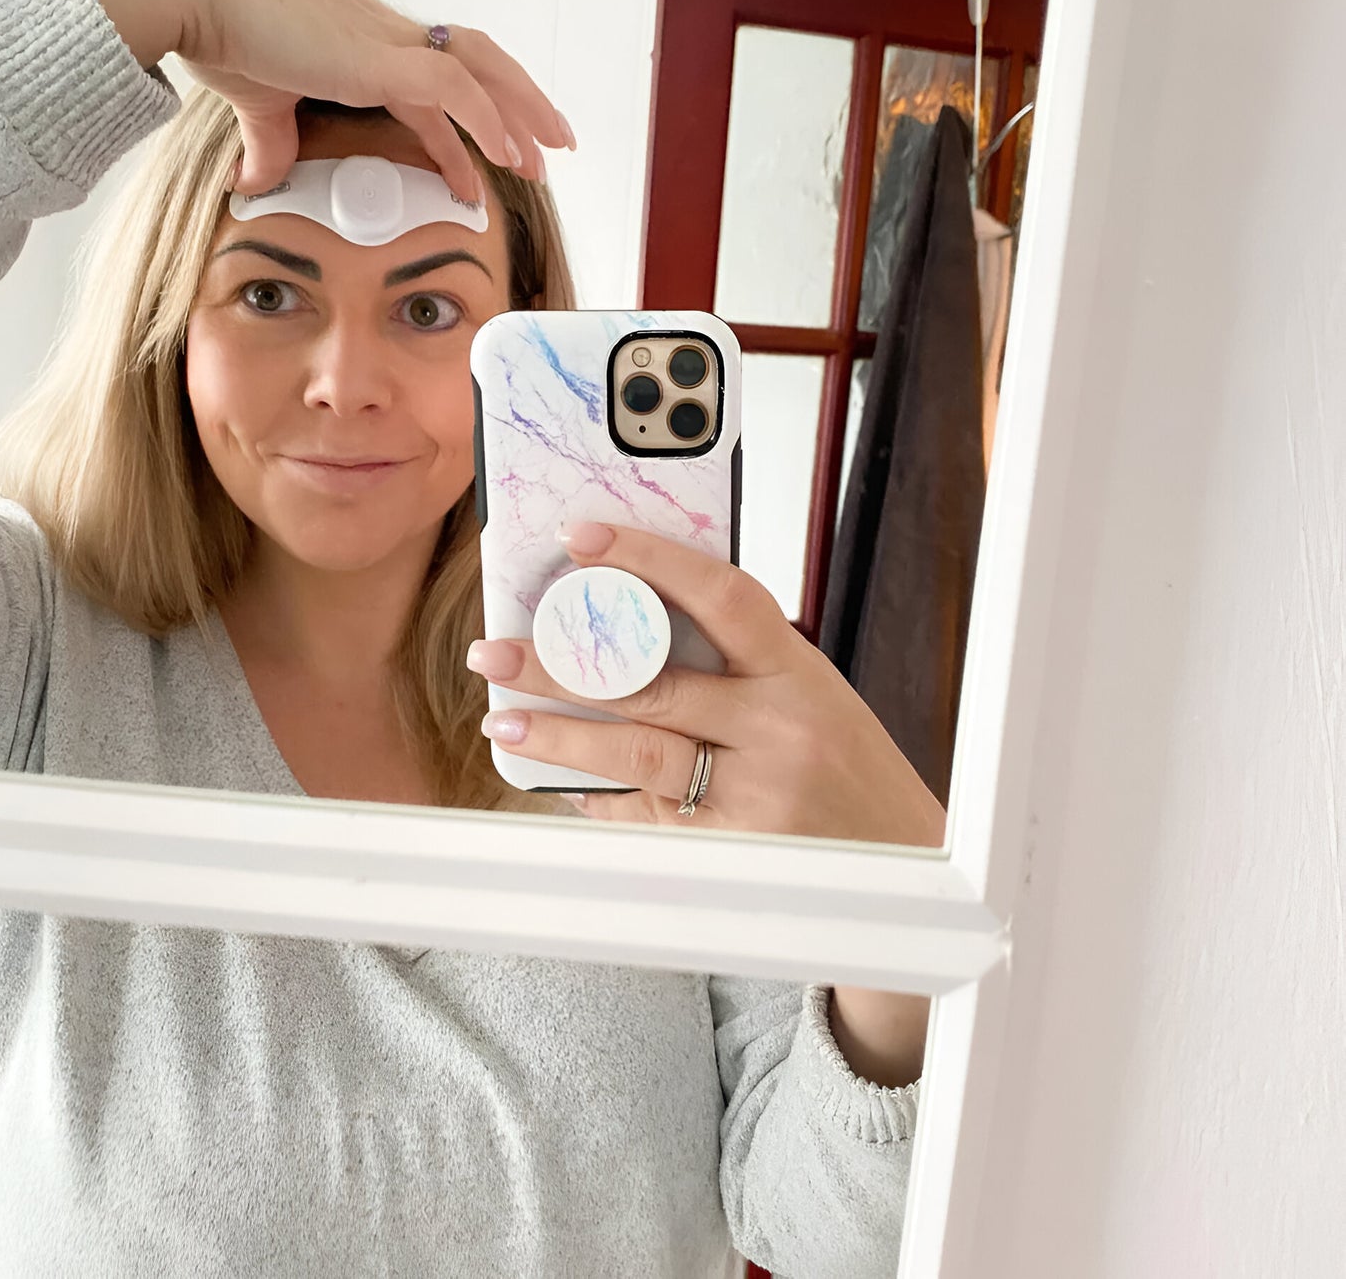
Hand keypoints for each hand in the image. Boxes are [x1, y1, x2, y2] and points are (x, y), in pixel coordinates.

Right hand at [63, 0, 572, 199]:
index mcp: (360, 48)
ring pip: (480, 67)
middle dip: (518, 107)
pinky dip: (486, 117)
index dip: (465, 131)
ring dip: (521, 110)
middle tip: (550, 151)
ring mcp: (384, 43)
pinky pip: (452, 84)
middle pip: (475, 65)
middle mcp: (383, 39)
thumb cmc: (214, 26)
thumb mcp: (254, 100)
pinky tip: (508, 151)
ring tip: (551, 151)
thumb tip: (258, 182)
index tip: (486, 170)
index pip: (433, 88)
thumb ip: (270, 142)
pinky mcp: (376, 55)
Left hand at [467, 522, 947, 846]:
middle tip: (495, 651)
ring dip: (559, 738)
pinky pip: (644, 817)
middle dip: (561, 665)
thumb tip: (628, 631)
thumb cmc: (851, 772)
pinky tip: (561, 780)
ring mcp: (754, 797)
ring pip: (634, 755)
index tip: (582, 537)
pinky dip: (596, 795)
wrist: (909, 867)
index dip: (647, 557)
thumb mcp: (814, 698)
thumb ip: (739, 666)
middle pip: (652, 684)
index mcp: (801, 675)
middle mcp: (779, 730)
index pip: (719, 595)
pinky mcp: (729, 853)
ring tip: (505, 720)